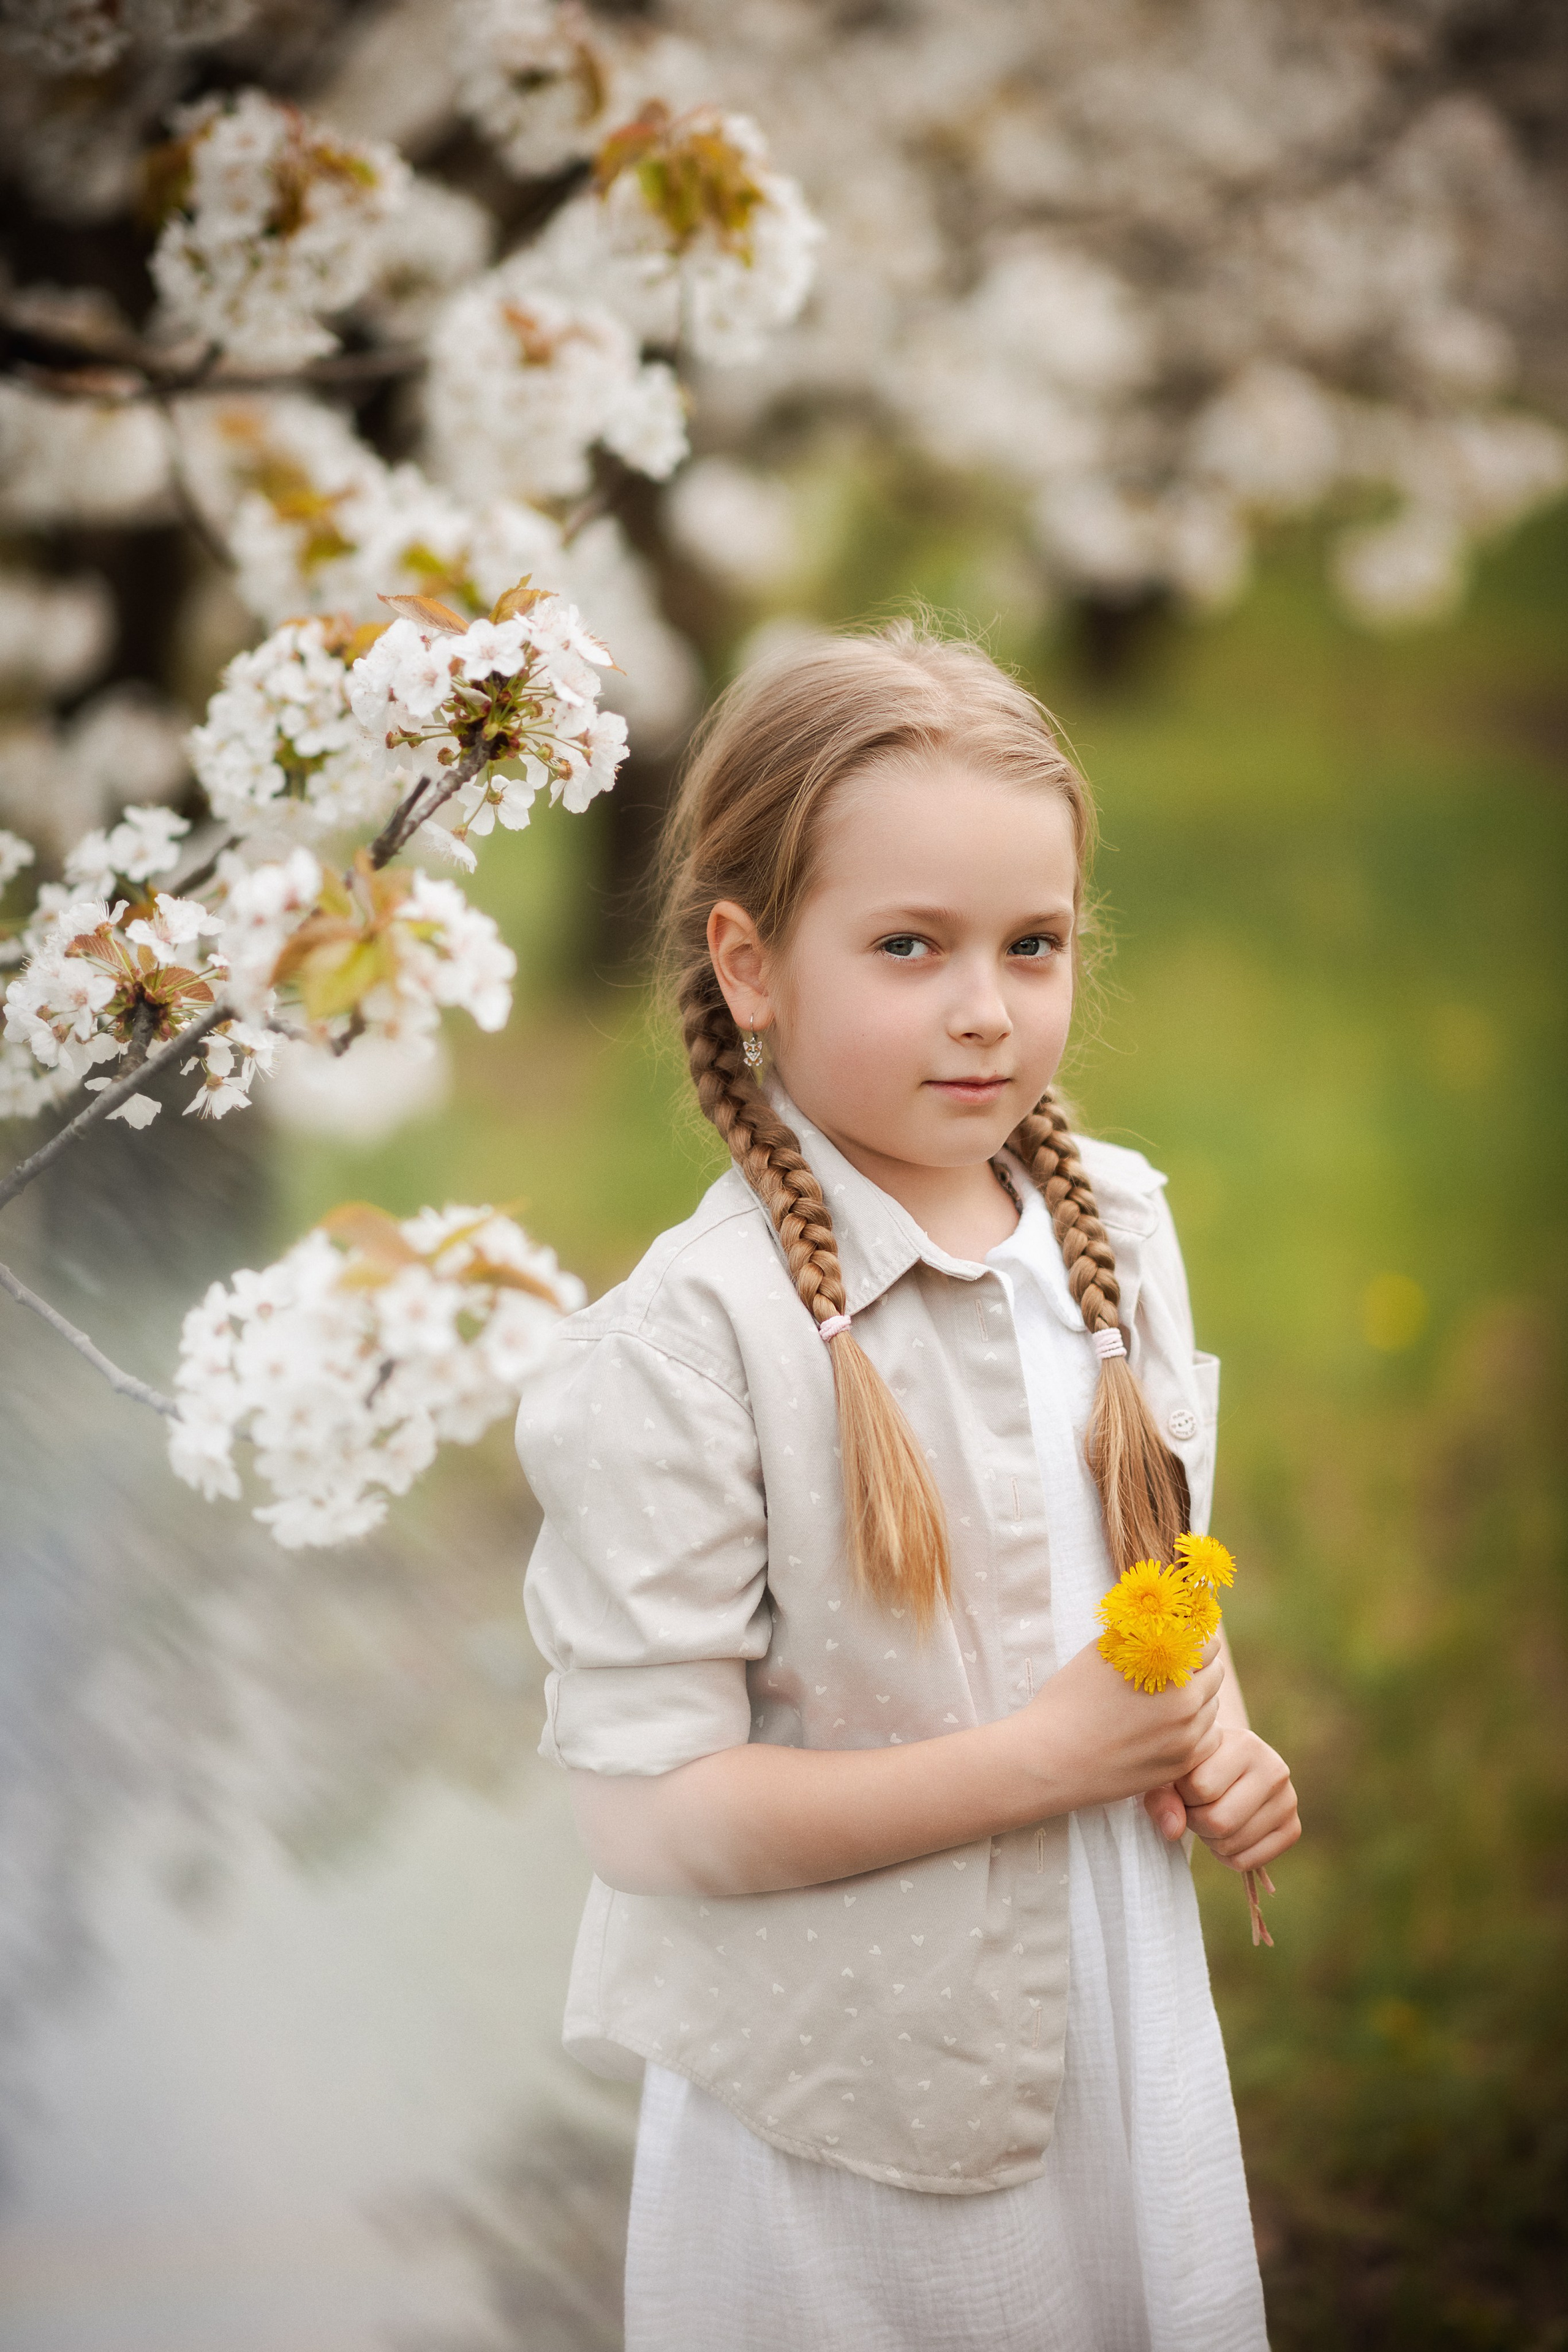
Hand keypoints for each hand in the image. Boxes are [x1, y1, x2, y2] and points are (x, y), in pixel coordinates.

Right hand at [1014, 1637, 1224, 1817]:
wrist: (1051, 1758)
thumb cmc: (1069, 1700)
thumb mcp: (1101, 1651)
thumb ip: (1139, 1632)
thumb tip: (1162, 1616)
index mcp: (1166, 1665)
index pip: (1206, 1643)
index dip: (1192, 1639)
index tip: (1179, 1641)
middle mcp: (1185, 1700)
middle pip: (1215, 1673)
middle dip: (1198, 1667)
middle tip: (1173, 1668)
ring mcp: (1186, 1736)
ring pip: (1212, 1707)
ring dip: (1197, 1698)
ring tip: (1163, 1699)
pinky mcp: (1180, 1765)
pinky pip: (1207, 1739)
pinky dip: (1195, 1730)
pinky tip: (1168, 1727)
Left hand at [1148, 1726, 1299, 1872]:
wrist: (1230, 1764)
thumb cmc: (1196, 1765)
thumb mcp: (1173, 1771)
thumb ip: (1163, 1796)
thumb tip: (1173, 1830)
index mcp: (1245, 1743)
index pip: (1200, 1788)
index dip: (1182, 1796)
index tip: (1184, 1786)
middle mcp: (1274, 1769)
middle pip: (1219, 1821)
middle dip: (1195, 1823)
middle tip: (1194, 1809)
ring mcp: (1288, 1800)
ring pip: (1233, 1844)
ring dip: (1210, 1840)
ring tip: (1210, 1817)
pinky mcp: (1293, 1829)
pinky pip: (1249, 1862)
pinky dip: (1227, 1857)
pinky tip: (1226, 1835)